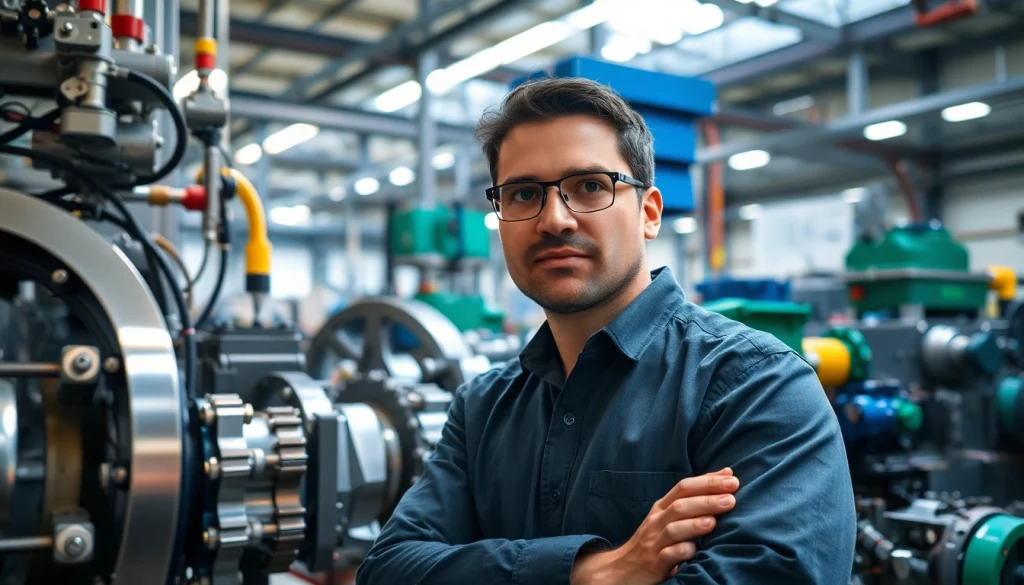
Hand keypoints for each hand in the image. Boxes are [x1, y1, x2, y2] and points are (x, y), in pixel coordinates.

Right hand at [570, 468, 739, 584]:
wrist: (622, 569)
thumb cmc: (654, 541)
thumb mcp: (668, 519)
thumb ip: (692, 502)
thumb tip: (725, 477)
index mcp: (662, 507)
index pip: (683, 487)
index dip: (707, 481)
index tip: (731, 478)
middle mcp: (656, 521)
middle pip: (680, 505)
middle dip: (706, 500)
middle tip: (731, 498)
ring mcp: (653, 542)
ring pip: (673, 529)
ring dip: (694, 524)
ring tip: (713, 522)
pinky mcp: (653, 563)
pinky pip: (667, 556)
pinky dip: (681, 552)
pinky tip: (694, 550)